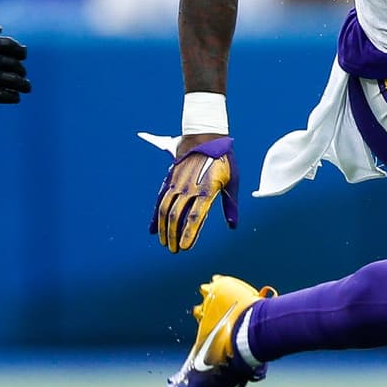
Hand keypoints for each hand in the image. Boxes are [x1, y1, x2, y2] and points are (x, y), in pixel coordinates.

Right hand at [0, 24, 30, 104]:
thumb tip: (0, 28)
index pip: (13, 46)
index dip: (21, 51)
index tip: (23, 55)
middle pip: (16, 64)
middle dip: (22, 70)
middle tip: (23, 75)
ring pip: (15, 81)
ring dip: (23, 84)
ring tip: (26, 88)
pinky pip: (5, 95)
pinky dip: (13, 96)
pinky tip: (15, 97)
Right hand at [151, 134, 237, 251]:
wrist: (205, 137)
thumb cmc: (223, 160)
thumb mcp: (232, 181)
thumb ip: (230, 205)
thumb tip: (232, 226)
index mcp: (207, 190)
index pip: (195, 217)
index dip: (189, 234)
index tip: (185, 247)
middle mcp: (189, 188)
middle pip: (177, 217)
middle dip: (174, 236)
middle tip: (175, 250)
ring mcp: (178, 183)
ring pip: (166, 210)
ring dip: (164, 228)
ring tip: (165, 243)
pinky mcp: (171, 180)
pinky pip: (161, 200)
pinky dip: (156, 216)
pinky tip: (154, 229)